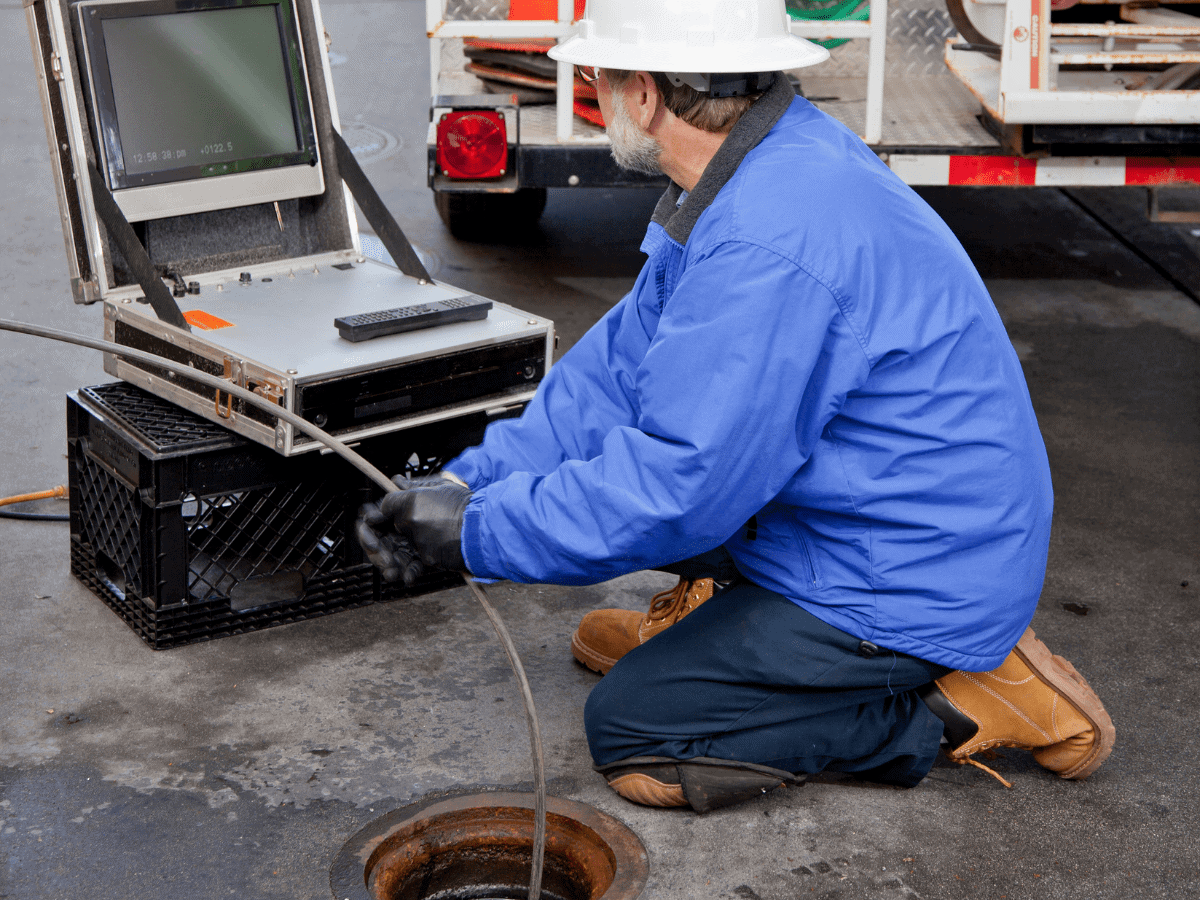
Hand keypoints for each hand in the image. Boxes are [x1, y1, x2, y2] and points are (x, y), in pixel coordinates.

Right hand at [355, 474, 471, 583]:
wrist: (479, 539)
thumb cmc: (449, 518)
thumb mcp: (415, 501)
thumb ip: (391, 503)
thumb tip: (375, 510)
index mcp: (408, 498)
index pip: (378, 511)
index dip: (370, 526)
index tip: (370, 538)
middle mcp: (413, 516)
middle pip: (382, 535)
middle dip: (378, 550)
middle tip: (384, 561)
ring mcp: (421, 536)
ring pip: (394, 552)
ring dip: (390, 564)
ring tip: (393, 574)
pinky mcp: (430, 553)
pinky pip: (411, 563)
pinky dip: (407, 571)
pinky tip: (409, 577)